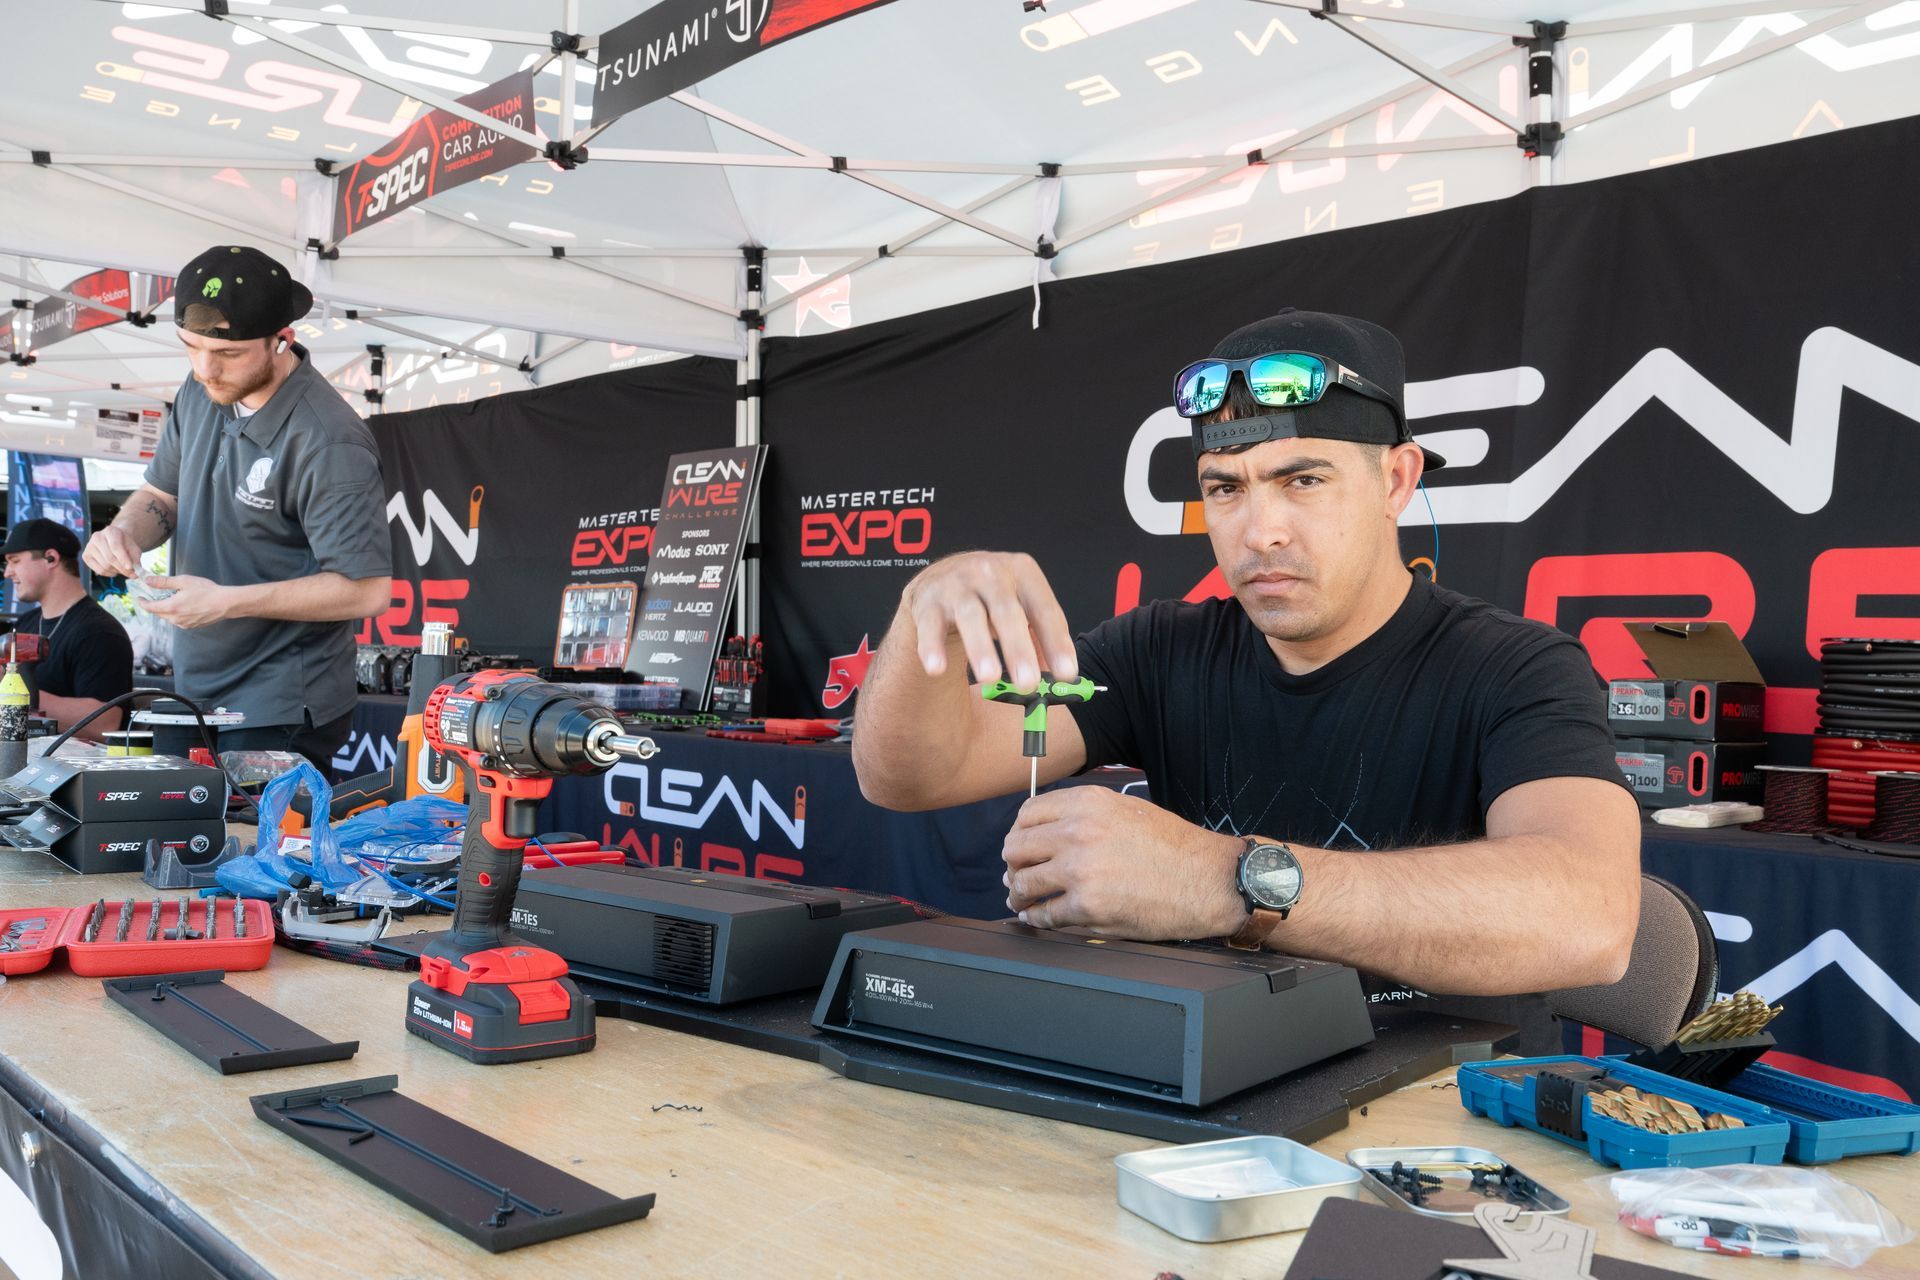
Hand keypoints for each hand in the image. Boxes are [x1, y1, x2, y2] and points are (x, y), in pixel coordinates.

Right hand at [83, 526, 145, 577]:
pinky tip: (114, 570)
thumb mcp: (134, 548)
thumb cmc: (125, 544)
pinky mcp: (85, 556)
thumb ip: (136, 558)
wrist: (113, 540)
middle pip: (110, 558)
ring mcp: (89, 546)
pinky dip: (109, 574)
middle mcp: (97, 537)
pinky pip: (99, 570)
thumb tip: (136, 571)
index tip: (131, 568)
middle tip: (131, 573)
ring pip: (105, 566)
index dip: (123, 559)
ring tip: (122, 568)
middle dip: (122, 568)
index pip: (116, 547)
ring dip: (117, 571)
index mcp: (111, 531)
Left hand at [139, 575, 232, 628]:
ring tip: (172, 600)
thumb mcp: (183, 581)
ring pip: (168, 617)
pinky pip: (178, 620)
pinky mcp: (191, 626)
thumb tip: (148, 580)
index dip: (142, 602)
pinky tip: (184, 606)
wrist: (225, 603)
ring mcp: (183, 624)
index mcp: (171, 607)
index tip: (139, 597)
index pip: (149, 607)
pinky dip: (176, 614)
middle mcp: (175, 619)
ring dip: (166, 609)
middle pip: (158, 613)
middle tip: (154, 596)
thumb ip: (163, 582)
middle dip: (154, 605)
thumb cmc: (206, 591)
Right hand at [903, 551, 1075, 687]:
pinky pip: (931, 627)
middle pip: (1007, 611)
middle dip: (1018, 648)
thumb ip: (1040, 640)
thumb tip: (1062, 679)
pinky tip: (937, 668)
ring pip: (970, 617)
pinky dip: (932, 648)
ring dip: (980, 648)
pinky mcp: (927, 602)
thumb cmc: (990, 599)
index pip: (1044, 608)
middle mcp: (989, 573)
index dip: (1056, 641)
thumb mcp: (1020, 607)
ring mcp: (956, 585)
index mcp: (1021, 572)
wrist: (941, 580)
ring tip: (990, 678)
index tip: (1066, 673)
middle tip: (1029, 683)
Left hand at [1001, 787, 1246, 938]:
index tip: (1022, 845)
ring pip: (1022, 883)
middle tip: (1018, 874)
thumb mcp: (1126, 810)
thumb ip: (1083, 815)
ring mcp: (1080, 871)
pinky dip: (1035, 918)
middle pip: (1016, 848)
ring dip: (1018, 894)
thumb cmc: (1174, 846)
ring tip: (1021, 899)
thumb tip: (1043, 833)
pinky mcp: (1087, 908)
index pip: (1027, 814)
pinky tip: (1038, 916)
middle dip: (1014, 863)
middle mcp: (1078, 833)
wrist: (1208, 880)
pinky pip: (1043, 914)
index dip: (1020, 833)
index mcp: (1087, 804)